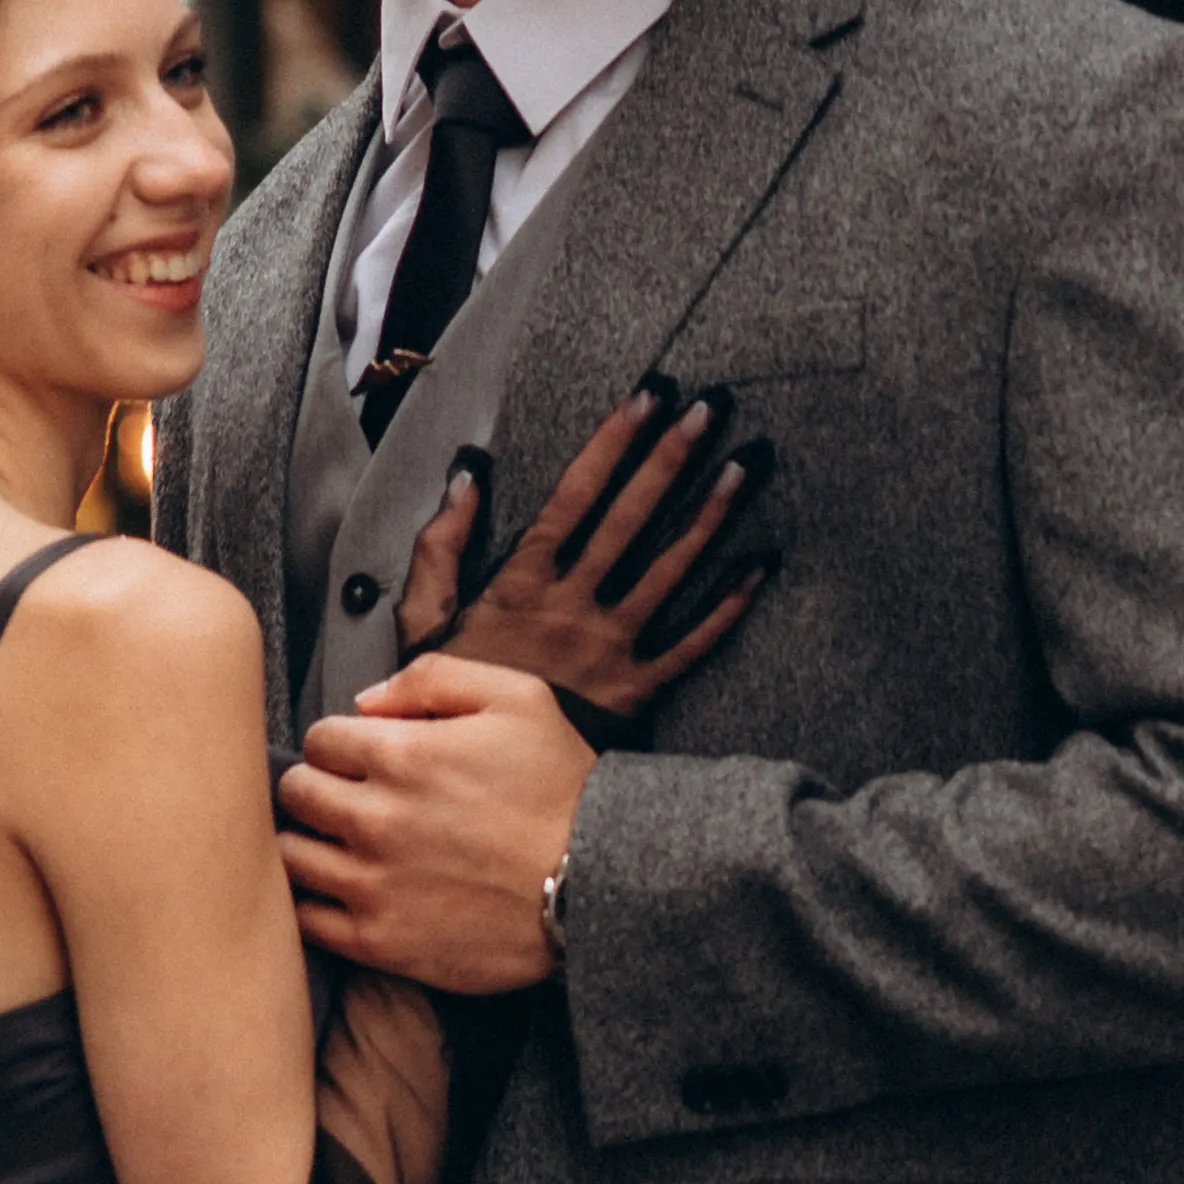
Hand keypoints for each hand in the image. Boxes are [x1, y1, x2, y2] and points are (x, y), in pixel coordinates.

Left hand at [277, 655, 598, 991]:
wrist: (600, 887)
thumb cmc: (563, 791)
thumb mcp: (518, 699)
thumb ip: (432, 678)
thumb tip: (364, 702)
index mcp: (402, 754)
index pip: (320, 739)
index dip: (342, 744)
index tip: (364, 760)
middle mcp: (376, 818)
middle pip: (295, 793)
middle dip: (317, 787)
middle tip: (349, 799)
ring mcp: (373, 884)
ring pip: (288, 855)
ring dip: (307, 843)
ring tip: (340, 846)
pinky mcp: (380, 941)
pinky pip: (306, 920)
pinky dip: (311, 902)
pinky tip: (340, 892)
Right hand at [394, 384, 773, 728]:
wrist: (474, 785)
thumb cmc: (451, 698)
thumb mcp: (422, 620)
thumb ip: (440, 545)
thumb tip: (467, 475)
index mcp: (521, 585)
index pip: (575, 497)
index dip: (614, 443)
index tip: (648, 397)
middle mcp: (572, 608)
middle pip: (631, 519)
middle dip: (672, 458)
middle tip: (710, 409)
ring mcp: (610, 648)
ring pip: (670, 571)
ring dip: (710, 515)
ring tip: (746, 464)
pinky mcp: (638, 691)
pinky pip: (691, 643)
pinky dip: (728, 605)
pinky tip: (761, 563)